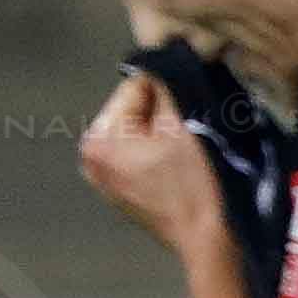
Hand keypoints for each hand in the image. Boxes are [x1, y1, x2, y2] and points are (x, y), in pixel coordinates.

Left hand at [77, 62, 224, 261]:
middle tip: (189, 136)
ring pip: (138, 135)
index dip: (167, 94)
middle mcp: (89, 160)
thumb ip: (166, 85)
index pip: (135, 88)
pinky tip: (179, 171)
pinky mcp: (120, 196)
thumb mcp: (182, 124)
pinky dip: (158, 157)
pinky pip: (139, 159)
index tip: (189, 114)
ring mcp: (102, 181)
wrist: (208, 241)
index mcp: (97, 139)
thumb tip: (164, 56)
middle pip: (133, 113)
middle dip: (161, 116)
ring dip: (161, 136)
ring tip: (186, 154)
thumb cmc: (196, 183)